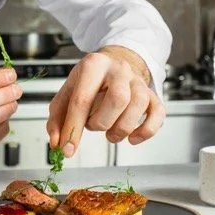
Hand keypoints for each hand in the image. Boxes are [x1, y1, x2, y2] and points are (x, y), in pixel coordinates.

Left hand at [46, 46, 164, 156]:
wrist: (113, 65)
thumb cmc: (88, 83)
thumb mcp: (66, 95)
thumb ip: (57, 120)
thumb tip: (57, 143)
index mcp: (93, 65)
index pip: (82, 100)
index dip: (73, 129)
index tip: (67, 149)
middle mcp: (119, 70)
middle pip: (118, 99)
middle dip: (102, 123)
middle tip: (93, 127)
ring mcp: (137, 81)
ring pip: (138, 106)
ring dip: (121, 129)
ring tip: (110, 133)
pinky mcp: (151, 94)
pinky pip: (158, 113)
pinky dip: (146, 131)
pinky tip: (132, 138)